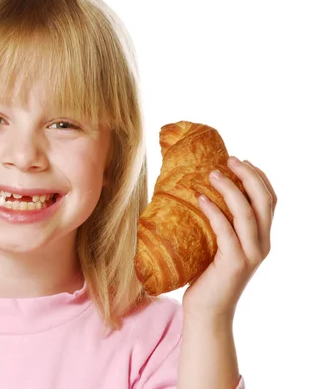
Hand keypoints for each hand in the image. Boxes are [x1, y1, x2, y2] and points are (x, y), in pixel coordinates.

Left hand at [182, 156, 276, 320]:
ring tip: (212, 173)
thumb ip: (221, 224)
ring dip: (231, 188)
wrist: (207, 312)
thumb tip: (201, 192)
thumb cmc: (207, 276)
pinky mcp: (234, 263)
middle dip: (249, 175)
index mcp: (261, 238)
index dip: (259, 177)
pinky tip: (201, 198)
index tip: (241, 160)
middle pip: (265, 200)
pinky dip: (215, 211)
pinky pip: (226, 230)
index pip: (270, 200)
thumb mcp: (219, 245)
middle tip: (228, 159)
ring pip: (248, 212)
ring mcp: (250, 254)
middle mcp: (262, 244)